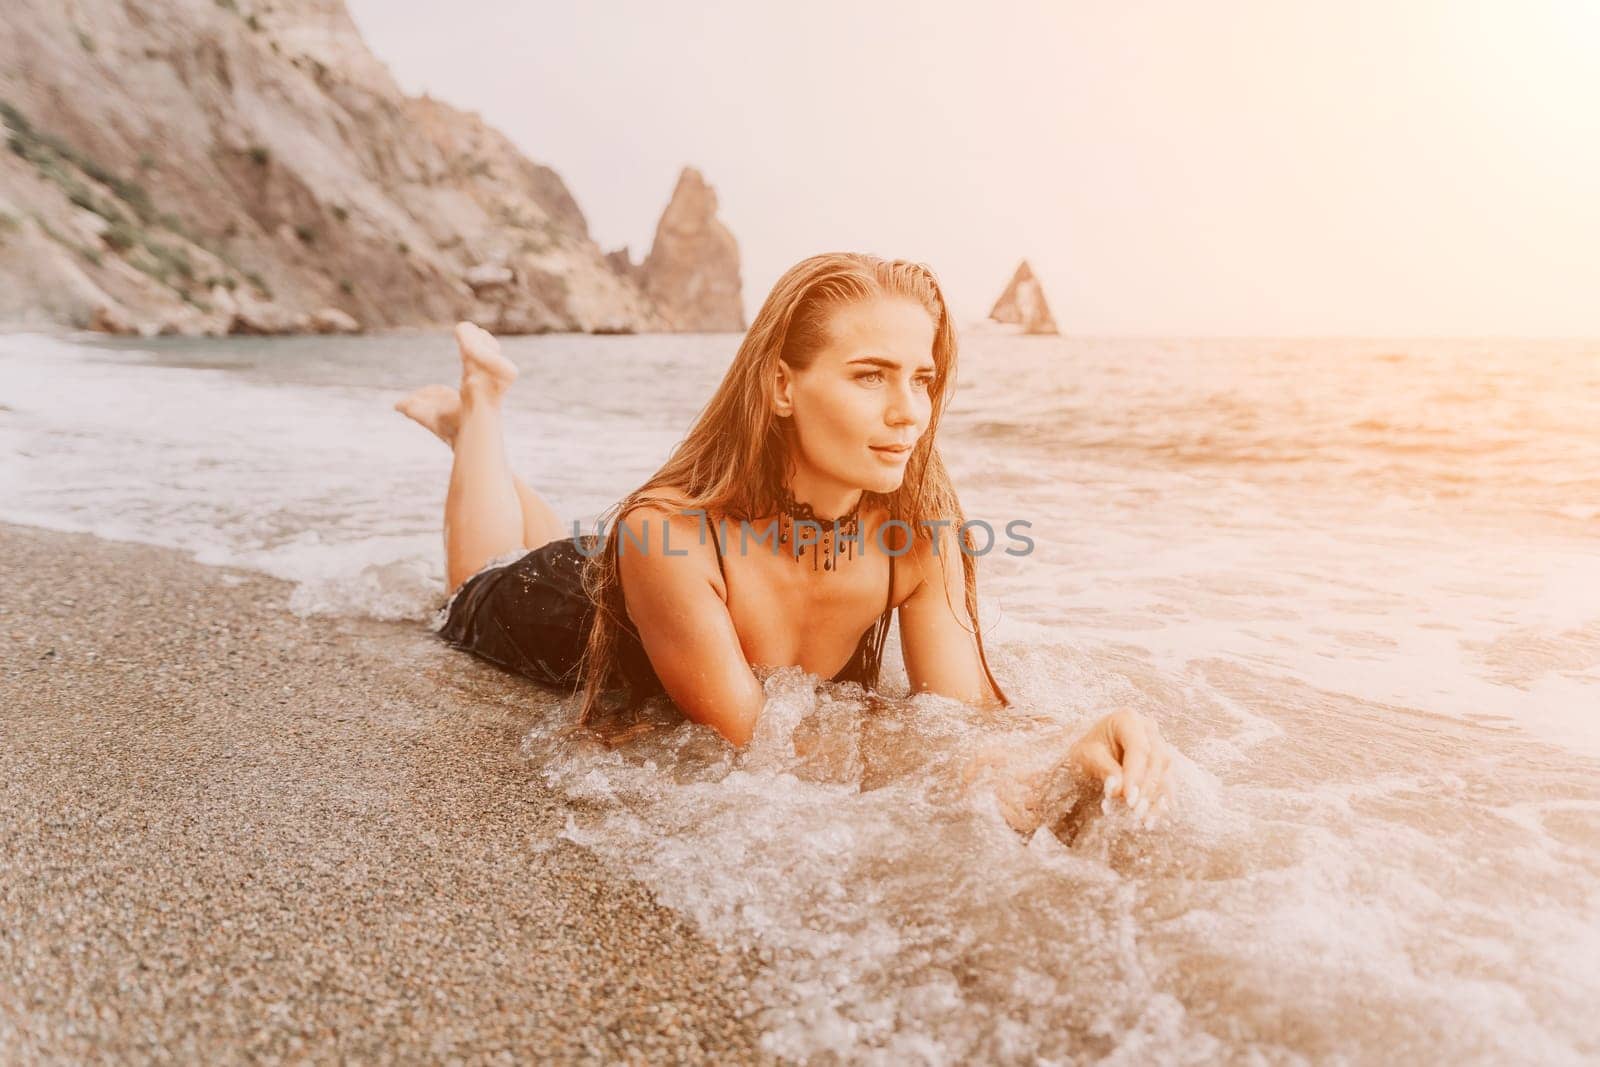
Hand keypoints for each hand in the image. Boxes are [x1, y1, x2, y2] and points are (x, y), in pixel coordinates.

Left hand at [1067, 709, 1173, 825]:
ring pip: (1166, 770)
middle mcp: (1148, 729)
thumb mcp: (1086, 756)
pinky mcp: (1162, 762)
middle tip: (1135, 810)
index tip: (1129, 798)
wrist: (1091, 749)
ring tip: (1145, 819)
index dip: (1136, 774)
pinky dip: (1160, 800)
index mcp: (1127, 719)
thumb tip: (1119, 789)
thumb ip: (1104, 769)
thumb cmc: (1087, 749)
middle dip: (1147, 787)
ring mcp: (1159, 743)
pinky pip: (1167, 781)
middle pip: (1157, 758)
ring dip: (1156, 796)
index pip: (1139, 748)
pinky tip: (1152, 817)